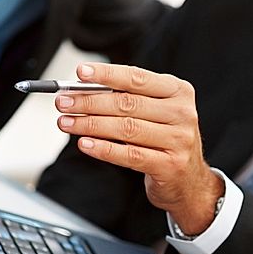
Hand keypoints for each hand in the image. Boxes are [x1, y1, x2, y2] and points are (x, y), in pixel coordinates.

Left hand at [54, 63, 222, 234]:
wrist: (189, 180)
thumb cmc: (166, 139)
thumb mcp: (156, 111)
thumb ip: (128, 98)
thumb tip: (84, 90)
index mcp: (178, 91)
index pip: (137, 78)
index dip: (106, 74)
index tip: (80, 73)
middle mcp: (182, 113)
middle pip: (127, 104)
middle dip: (89, 101)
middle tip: (64, 102)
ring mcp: (178, 140)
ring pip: (126, 128)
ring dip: (90, 125)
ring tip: (67, 122)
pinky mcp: (169, 165)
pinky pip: (129, 155)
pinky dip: (103, 149)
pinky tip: (85, 144)